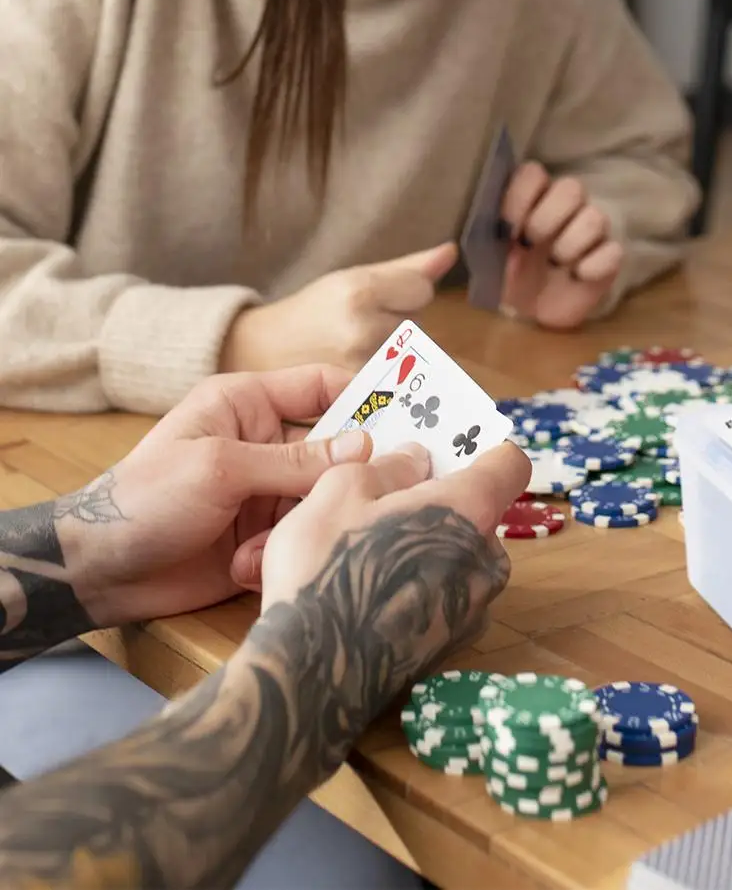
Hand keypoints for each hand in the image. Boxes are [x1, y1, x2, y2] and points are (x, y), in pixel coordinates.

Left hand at [59, 366, 374, 628]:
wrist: (96, 573)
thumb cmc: (145, 499)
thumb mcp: (221, 468)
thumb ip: (296, 459)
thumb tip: (366, 447)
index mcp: (249, 404)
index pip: (322, 385)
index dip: (364, 395)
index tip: (409, 412)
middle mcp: (265, 441)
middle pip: (334, 444)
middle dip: (352, 467)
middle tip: (396, 480)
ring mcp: (266, 489)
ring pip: (322, 493)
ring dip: (307, 517)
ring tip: (278, 538)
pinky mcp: (264, 534)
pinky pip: (301, 532)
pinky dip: (283, 548)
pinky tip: (248, 564)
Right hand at [221, 243, 457, 375]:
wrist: (262, 350)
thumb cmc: (314, 311)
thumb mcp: (355, 278)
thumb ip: (409, 268)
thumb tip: (451, 250)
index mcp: (361, 292)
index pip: (422, 291)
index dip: (404, 295)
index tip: (374, 301)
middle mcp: (363, 330)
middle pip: (418, 325)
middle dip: (398, 325)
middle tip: (359, 328)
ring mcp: (362, 368)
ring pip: (412, 355)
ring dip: (396, 355)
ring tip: (357, 349)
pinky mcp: (358, 398)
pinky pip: (398, 383)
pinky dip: (387, 380)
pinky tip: (359, 372)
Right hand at [258, 440, 529, 672]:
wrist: (310, 680)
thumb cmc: (327, 570)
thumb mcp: (341, 491)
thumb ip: (390, 467)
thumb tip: (419, 460)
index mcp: (473, 511)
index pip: (510, 463)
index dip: (483, 450)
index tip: (448, 451)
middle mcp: (489, 560)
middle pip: (478, 514)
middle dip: (440, 506)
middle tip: (387, 506)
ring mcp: (474, 610)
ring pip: (458, 560)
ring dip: (425, 551)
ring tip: (367, 558)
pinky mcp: (451, 648)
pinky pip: (443, 600)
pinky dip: (417, 591)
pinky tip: (369, 600)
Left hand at [497, 163, 623, 327]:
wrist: (536, 310)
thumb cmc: (512, 275)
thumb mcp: (492, 267)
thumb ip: (494, 254)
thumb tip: (513, 252)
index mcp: (533, 198)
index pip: (533, 174)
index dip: (520, 196)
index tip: (506, 228)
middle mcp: (566, 207)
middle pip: (572, 188)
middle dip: (547, 218)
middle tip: (529, 245)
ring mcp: (592, 230)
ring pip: (595, 218)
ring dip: (569, 244)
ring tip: (554, 263)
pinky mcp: (610, 257)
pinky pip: (614, 251)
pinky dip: (594, 266)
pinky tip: (577, 276)